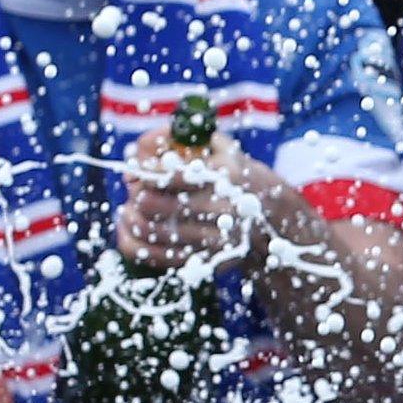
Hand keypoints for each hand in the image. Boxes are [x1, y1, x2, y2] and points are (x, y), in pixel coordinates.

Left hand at [116, 130, 274, 271]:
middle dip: (138, 195)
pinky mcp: (207, 261)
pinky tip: (130, 230)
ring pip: (152, 232)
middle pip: (155, 205)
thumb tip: (140, 156)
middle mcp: (223, 209)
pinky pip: (157, 257)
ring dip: (132, 219)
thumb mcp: (224, 149)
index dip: (146, 172)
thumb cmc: (238, 177)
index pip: (169, 175)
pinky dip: (135, 244)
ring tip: (129, 210)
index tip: (140, 170)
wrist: (273, 219)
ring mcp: (216, 239)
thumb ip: (186, 141)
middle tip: (136, 191)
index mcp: (226, 175)